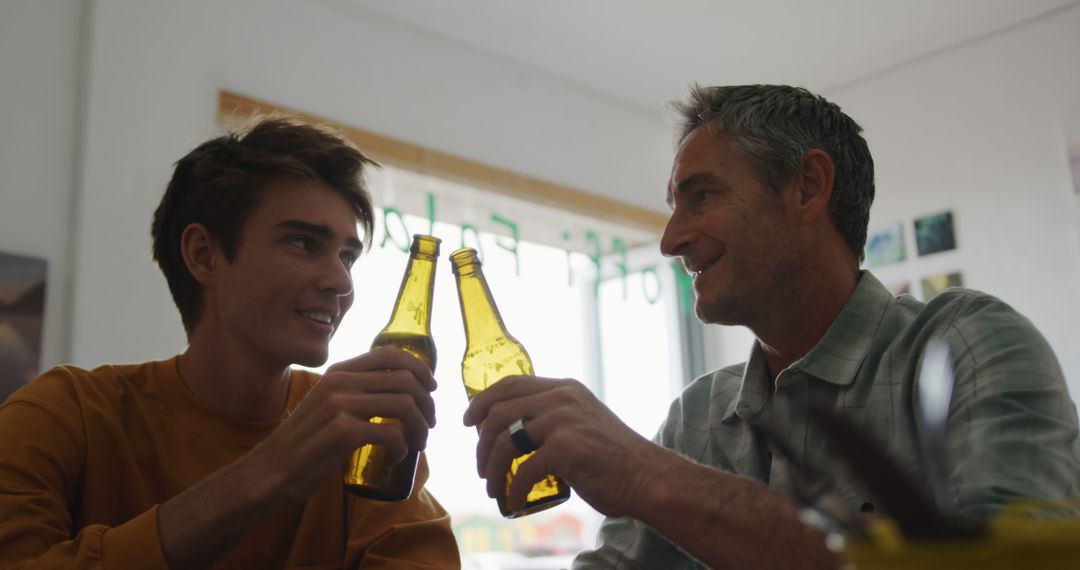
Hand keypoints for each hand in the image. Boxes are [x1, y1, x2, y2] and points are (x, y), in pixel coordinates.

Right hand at [158, 346, 436, 569]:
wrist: (270, 471)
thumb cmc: (305, 442)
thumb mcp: (329, 403)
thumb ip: (356, 391)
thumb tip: (400, 389)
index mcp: (339, 371)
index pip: (391, 354)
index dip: (420, 368)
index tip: (432, 388)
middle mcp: (340, 381)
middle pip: (406, 381)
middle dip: (427, 405)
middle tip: (428, 426)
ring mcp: (340, 405)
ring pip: (404, 406)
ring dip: (420, 428)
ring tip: (417, 444)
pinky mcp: (342, 432)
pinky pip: (392, 434)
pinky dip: (402, 449)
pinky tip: (394, 459)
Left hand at [463, 376, 659, 516]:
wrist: (646, 477)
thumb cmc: (614, 458)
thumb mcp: (583, 422)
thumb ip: (555, 418)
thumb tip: (517, 431)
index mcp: (564, 388)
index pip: (510, 384)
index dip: (482, 400)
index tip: (468, 421)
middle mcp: (561, 398)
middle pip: (498, 412)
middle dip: (480, 443)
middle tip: (481, 467)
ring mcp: (563, 421)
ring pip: (504, 441)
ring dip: (492, 469)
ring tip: (493, 488)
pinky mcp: (566, 448)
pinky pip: (524, 470)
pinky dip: (513, 490)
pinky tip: (513, 502)